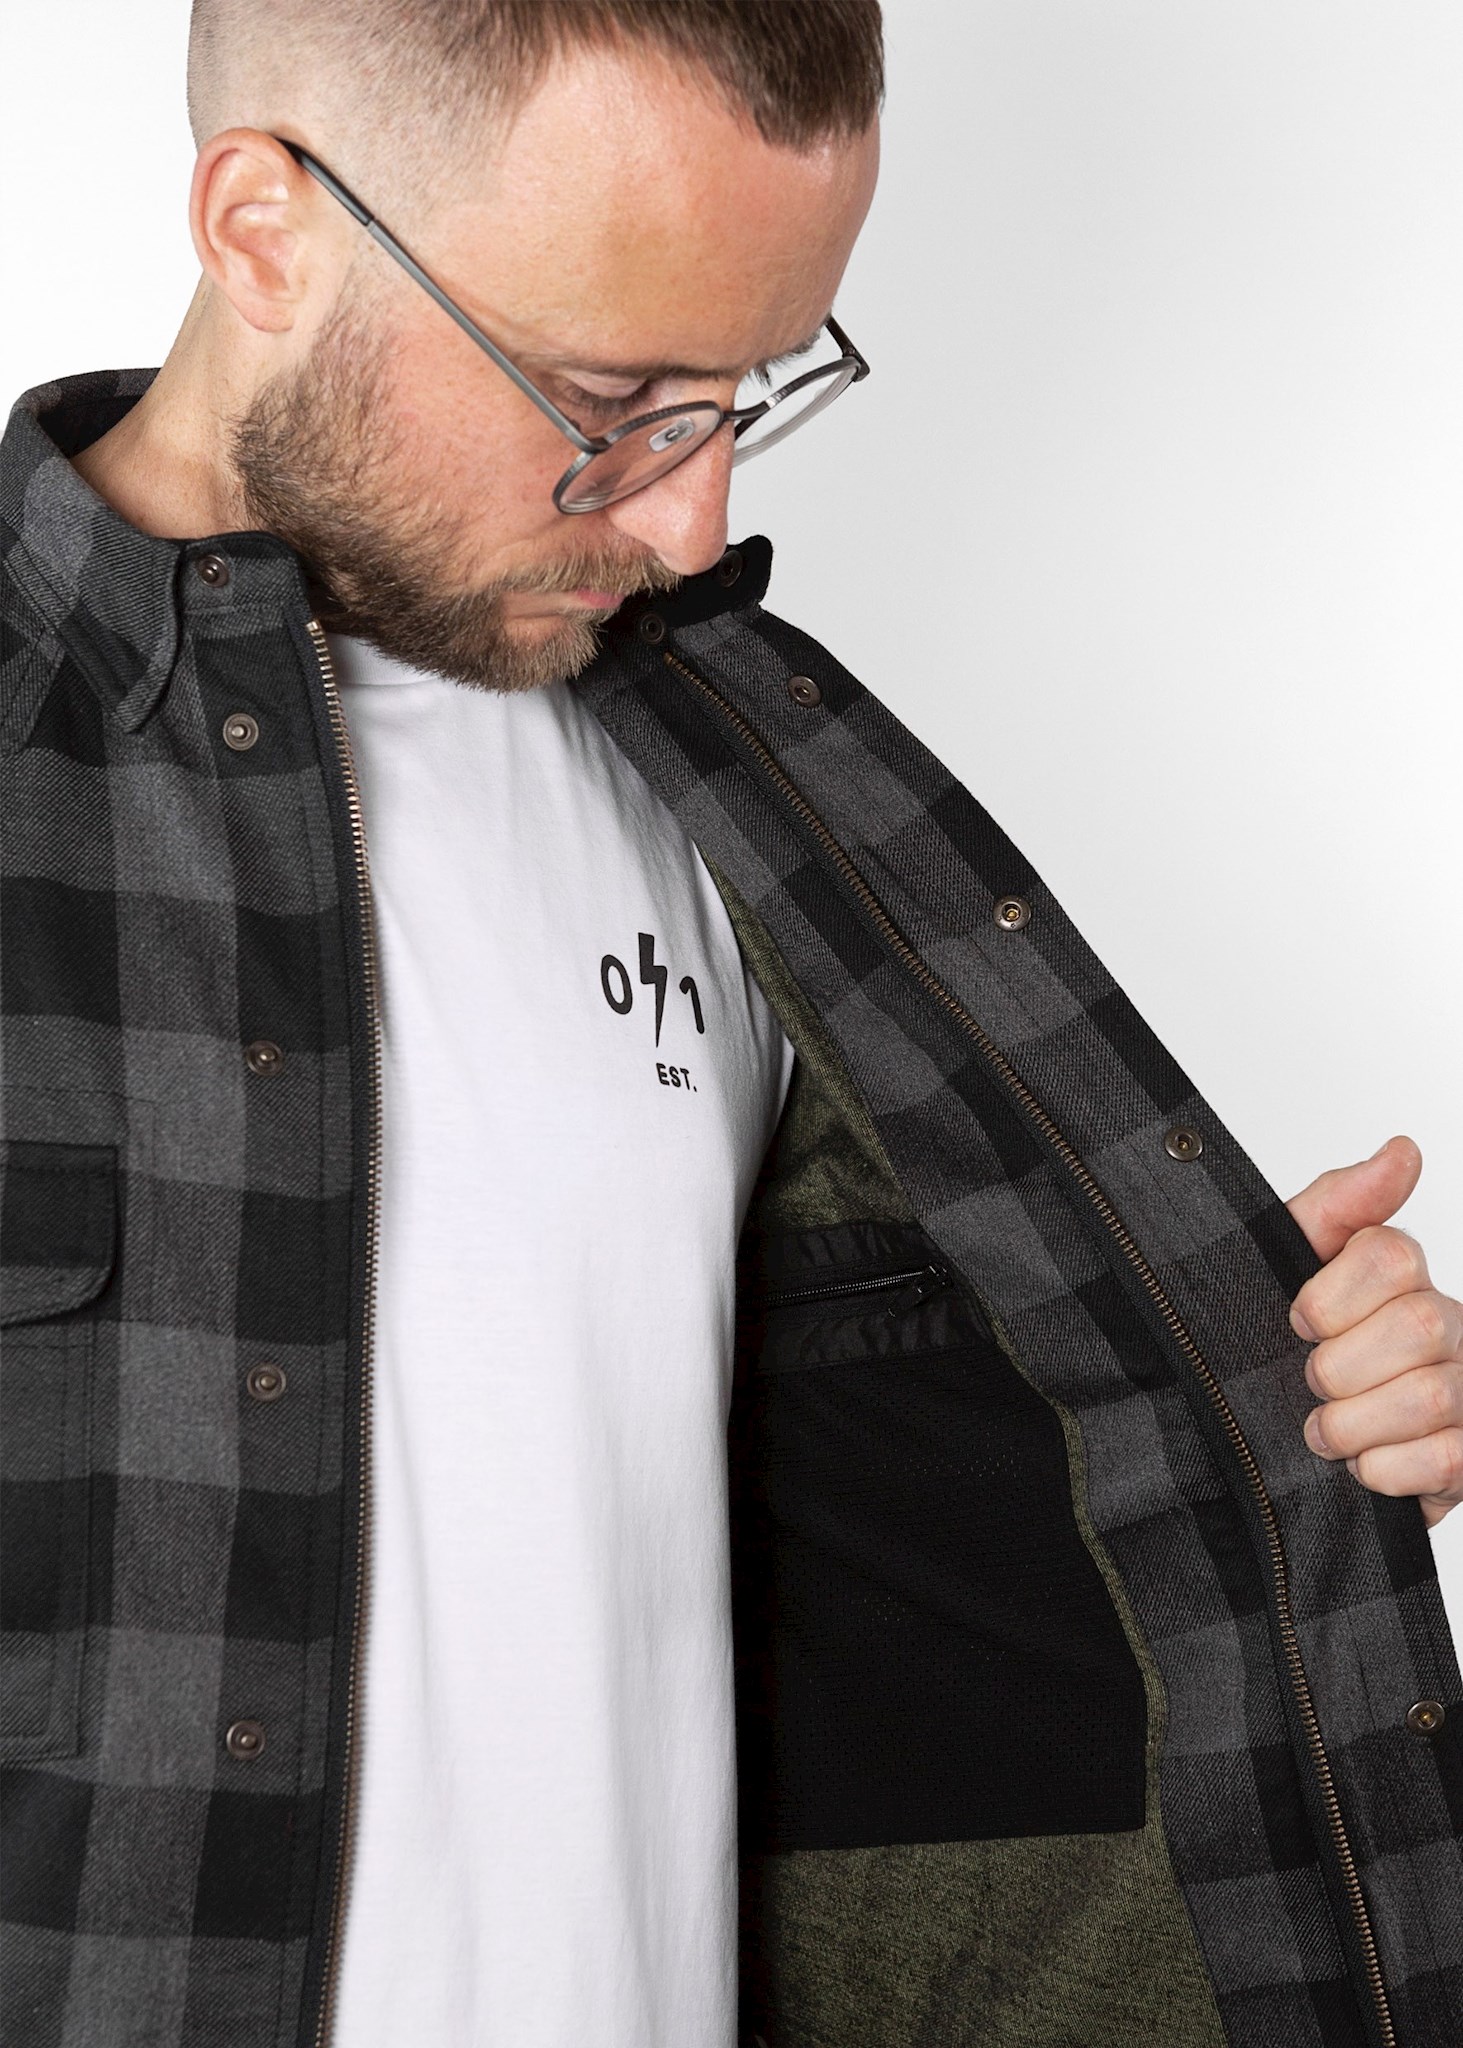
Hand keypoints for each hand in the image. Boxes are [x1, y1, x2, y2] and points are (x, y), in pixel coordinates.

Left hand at [1286, 1137, 1461, 1527]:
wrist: (1265, 1445)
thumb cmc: (1285, 1346)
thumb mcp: (1286, 1264)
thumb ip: (1339, 1203)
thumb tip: (1405, 1150)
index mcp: (1404, 1275)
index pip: (1392, 1255)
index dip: (1327, 1299)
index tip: (1298, 1322)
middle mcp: (1449, 1324)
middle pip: (1417, 1326)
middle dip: (1338, 1367)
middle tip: (1312, 1383)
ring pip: (1429, 1396)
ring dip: (1352, 1425)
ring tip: (1327, 1431)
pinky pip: (1445, 1460)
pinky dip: (1384, 1470)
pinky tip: (1365, 1464)